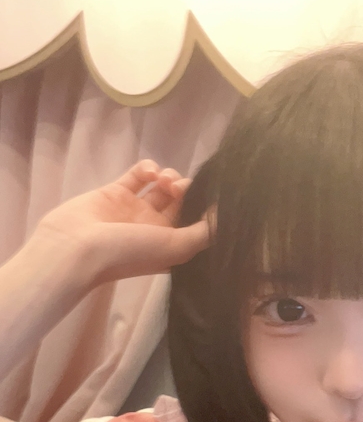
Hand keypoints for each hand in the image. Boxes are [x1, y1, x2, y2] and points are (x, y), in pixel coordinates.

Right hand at [34, 160, 212, 286]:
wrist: (76, 247)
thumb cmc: (130, 253)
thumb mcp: (177, 248)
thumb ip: (204, 232)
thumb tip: (226, 217)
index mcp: (171, 247)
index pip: (197, 224)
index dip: (206, 209)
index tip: (213, 194)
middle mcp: (155, 230)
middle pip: (182, 203)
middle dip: (188, 190)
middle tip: (182, 187)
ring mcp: (135, 210)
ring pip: (162, 187)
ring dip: (170, 178)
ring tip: (165, 180)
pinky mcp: (116, 192)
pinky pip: (139, 175)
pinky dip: (148, 168)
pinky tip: (151, 171)